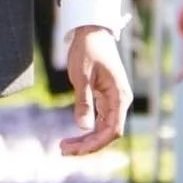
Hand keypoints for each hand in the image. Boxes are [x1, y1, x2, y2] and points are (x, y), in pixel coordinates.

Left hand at [60, 26, 130, 155]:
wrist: (91, 32)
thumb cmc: (87, 50)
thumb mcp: (81, 76)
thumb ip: (83, 101)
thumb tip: (83, 127)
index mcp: (120, 97)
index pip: (112, 130)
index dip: (94, 144)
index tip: (74, 150)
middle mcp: (120, 101)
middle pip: (107, 133)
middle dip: (87, 145)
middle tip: (62, 150)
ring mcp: (114, 100)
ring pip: (103, 128)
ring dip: (86, 140)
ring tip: (64, 146)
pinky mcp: (105, 98)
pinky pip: (99, 120)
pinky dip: (87, 130)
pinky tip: (73, 136)